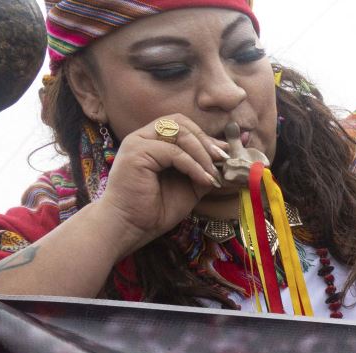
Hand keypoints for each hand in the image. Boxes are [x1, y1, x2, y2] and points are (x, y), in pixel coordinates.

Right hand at [93, 114, 229, 251]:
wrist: (131, 226)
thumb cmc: (156, 209)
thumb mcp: (189, 187)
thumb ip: (202, 170)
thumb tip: (224, 160)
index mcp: (153, 142)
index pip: (181, 125)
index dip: (204, 137)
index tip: (224, 155)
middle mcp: (143, 137)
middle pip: (179, 122)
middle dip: (205, 140)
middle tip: (222, 160)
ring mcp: (138, 142)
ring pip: (177, 132)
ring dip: (202, 152)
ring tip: (213, 173)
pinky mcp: (136, 153)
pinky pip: (173, 151)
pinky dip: (193, 165)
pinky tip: (204, 180)